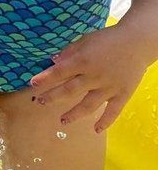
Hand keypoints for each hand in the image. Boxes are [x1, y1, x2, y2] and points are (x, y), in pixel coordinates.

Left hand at [29, 22, 151, 130]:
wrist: (136, 42)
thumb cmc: (108, 39)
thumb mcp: (85, 40)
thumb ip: (69, 51)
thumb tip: (53, 61)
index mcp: (83, 60)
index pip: (59, 72)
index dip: (45, 79)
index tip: (33, 85)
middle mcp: (93, 76)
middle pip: (69, 90)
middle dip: (53, 97)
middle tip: (41, 102)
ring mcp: (108, 87)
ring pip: (88, 105)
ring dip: (74, 114)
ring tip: (62, 121)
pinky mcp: (122, 94)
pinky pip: (113, 111)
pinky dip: (105, 121)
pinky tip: (96, 130)